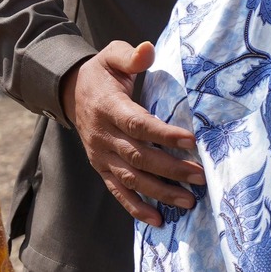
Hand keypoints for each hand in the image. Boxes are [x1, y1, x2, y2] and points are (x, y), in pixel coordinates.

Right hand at [60, 40, 203, 224]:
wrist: (70, 93)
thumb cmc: (101, 74)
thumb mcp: (111, 56)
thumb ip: (130, 55)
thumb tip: (148, 50)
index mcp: (109, 108)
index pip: (139, 124)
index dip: (164, 134)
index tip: (192, 140)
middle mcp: (104, 136)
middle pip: (139, 156)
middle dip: (171, 169)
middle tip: (201, 176)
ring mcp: (101, 156)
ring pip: (132, 179)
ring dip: (161, 192)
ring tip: (189, 201)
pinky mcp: (102, 168)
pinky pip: (119, 192)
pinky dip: (137, 208)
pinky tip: (159, 221)